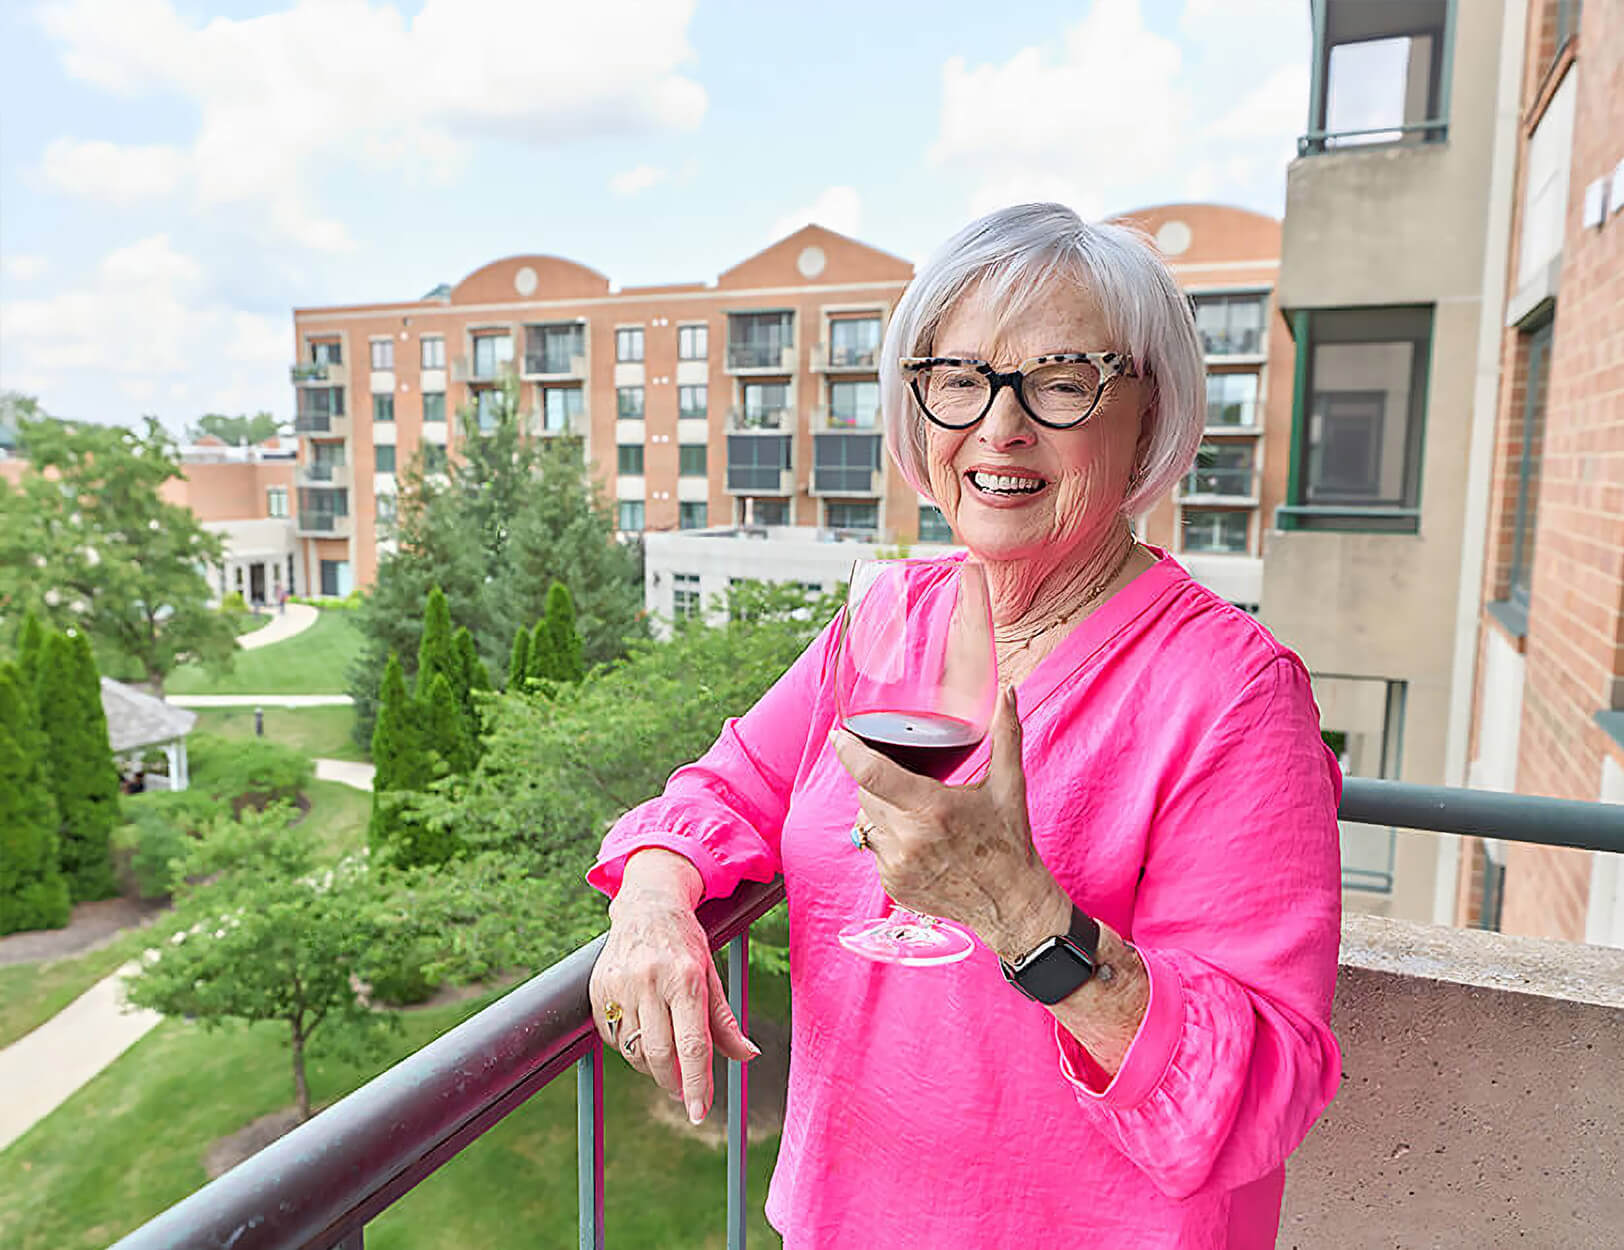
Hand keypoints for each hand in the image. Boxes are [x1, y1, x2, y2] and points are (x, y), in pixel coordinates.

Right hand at [589, 850, 759, 1123]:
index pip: (692, 1044)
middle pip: (660, 1054)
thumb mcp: (711, 975)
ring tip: (665, 1057)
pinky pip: (613, 1038)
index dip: (697, 1083)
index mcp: (685, 977)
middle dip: (674, 1083)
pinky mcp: (598, 989)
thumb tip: (747, 1056)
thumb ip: (725, 1022)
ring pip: (633, 1051)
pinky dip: (628, 1047)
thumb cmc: (686, 944)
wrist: (646, 906)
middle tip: (684, 1093)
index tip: (700, 1113)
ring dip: (652, 1067)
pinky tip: (642, 1030)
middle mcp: (650, 981)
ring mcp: (620, 985)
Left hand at [831, 686, 1069, 958]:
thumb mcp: (1009, 785)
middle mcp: (909, 838)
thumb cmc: (1010, 842)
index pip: (872, 772)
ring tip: (915, 814)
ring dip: (881, 811)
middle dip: (877, 781)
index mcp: (932, 808)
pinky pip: (874, 849)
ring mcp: (897, 865)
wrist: (1012, 904)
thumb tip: (1008, 692)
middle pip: (866, 793)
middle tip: (907, 783)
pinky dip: (888, 840)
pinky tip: (917, 842)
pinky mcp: (893, 885)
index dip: (849, 750)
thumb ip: (1006, 734)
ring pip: (866, 821)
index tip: (838, 735)